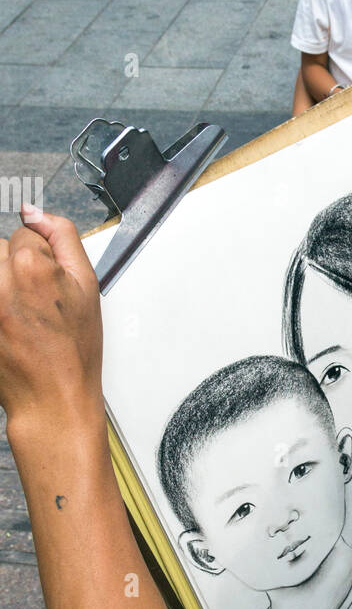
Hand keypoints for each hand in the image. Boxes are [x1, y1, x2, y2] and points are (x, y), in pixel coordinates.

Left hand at [0, 209, 102, 434]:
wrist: (51, 397)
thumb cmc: (72, 350)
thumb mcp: (86, 286)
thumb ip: (63, 237)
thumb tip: (34, 211)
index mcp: (30, 267)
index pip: (24, 234)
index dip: (41, 257)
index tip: (49, 284)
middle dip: (14, 266)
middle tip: (33, 300)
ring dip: (3, 282)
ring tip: (18, 310)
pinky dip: (1, 303)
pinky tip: (10, 323)